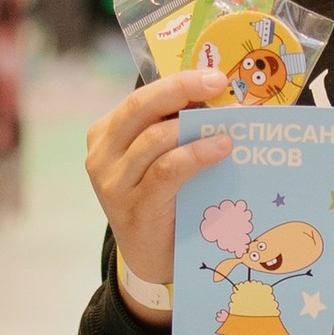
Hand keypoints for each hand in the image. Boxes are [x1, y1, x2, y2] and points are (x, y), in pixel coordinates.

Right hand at [84, 56, 231, 297]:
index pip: (140, 98)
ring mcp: (113, 182)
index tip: (213, 75)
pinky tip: (221, 148)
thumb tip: (222, 99)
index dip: (177, 83)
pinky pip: (167, 170)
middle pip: (140, 108)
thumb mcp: (160, 160)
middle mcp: (102, 154)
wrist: (150, 259)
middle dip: (181, 89)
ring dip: (197, 127)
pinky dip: (197, 154)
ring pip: (154, 138)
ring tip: (231, 124)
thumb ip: (176, 133)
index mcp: (106, 134)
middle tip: (218, 82)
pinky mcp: (133, 206)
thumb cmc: (164, 202)